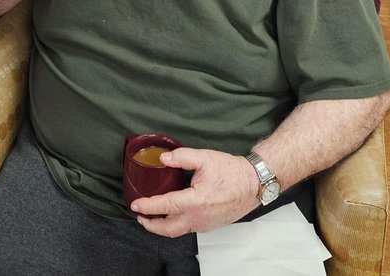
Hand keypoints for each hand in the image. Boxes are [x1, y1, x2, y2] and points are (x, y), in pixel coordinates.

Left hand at [129, 148, 258, 236]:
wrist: (253, 183)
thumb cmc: (232, 171)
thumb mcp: (205, 158)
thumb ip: (182, 157)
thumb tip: (163, 159)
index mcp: (195, 201)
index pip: (164, 206)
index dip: (147, 206)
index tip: (135, 204)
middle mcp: (198, 217)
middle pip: (167, 228)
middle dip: (150, 224)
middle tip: (140, 216)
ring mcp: (205, 224)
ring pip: (178, 231)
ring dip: (162, 227)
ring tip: (153, 217)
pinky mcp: (210, 225)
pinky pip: (188, 228)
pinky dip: (176, 225)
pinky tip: (174, 215)